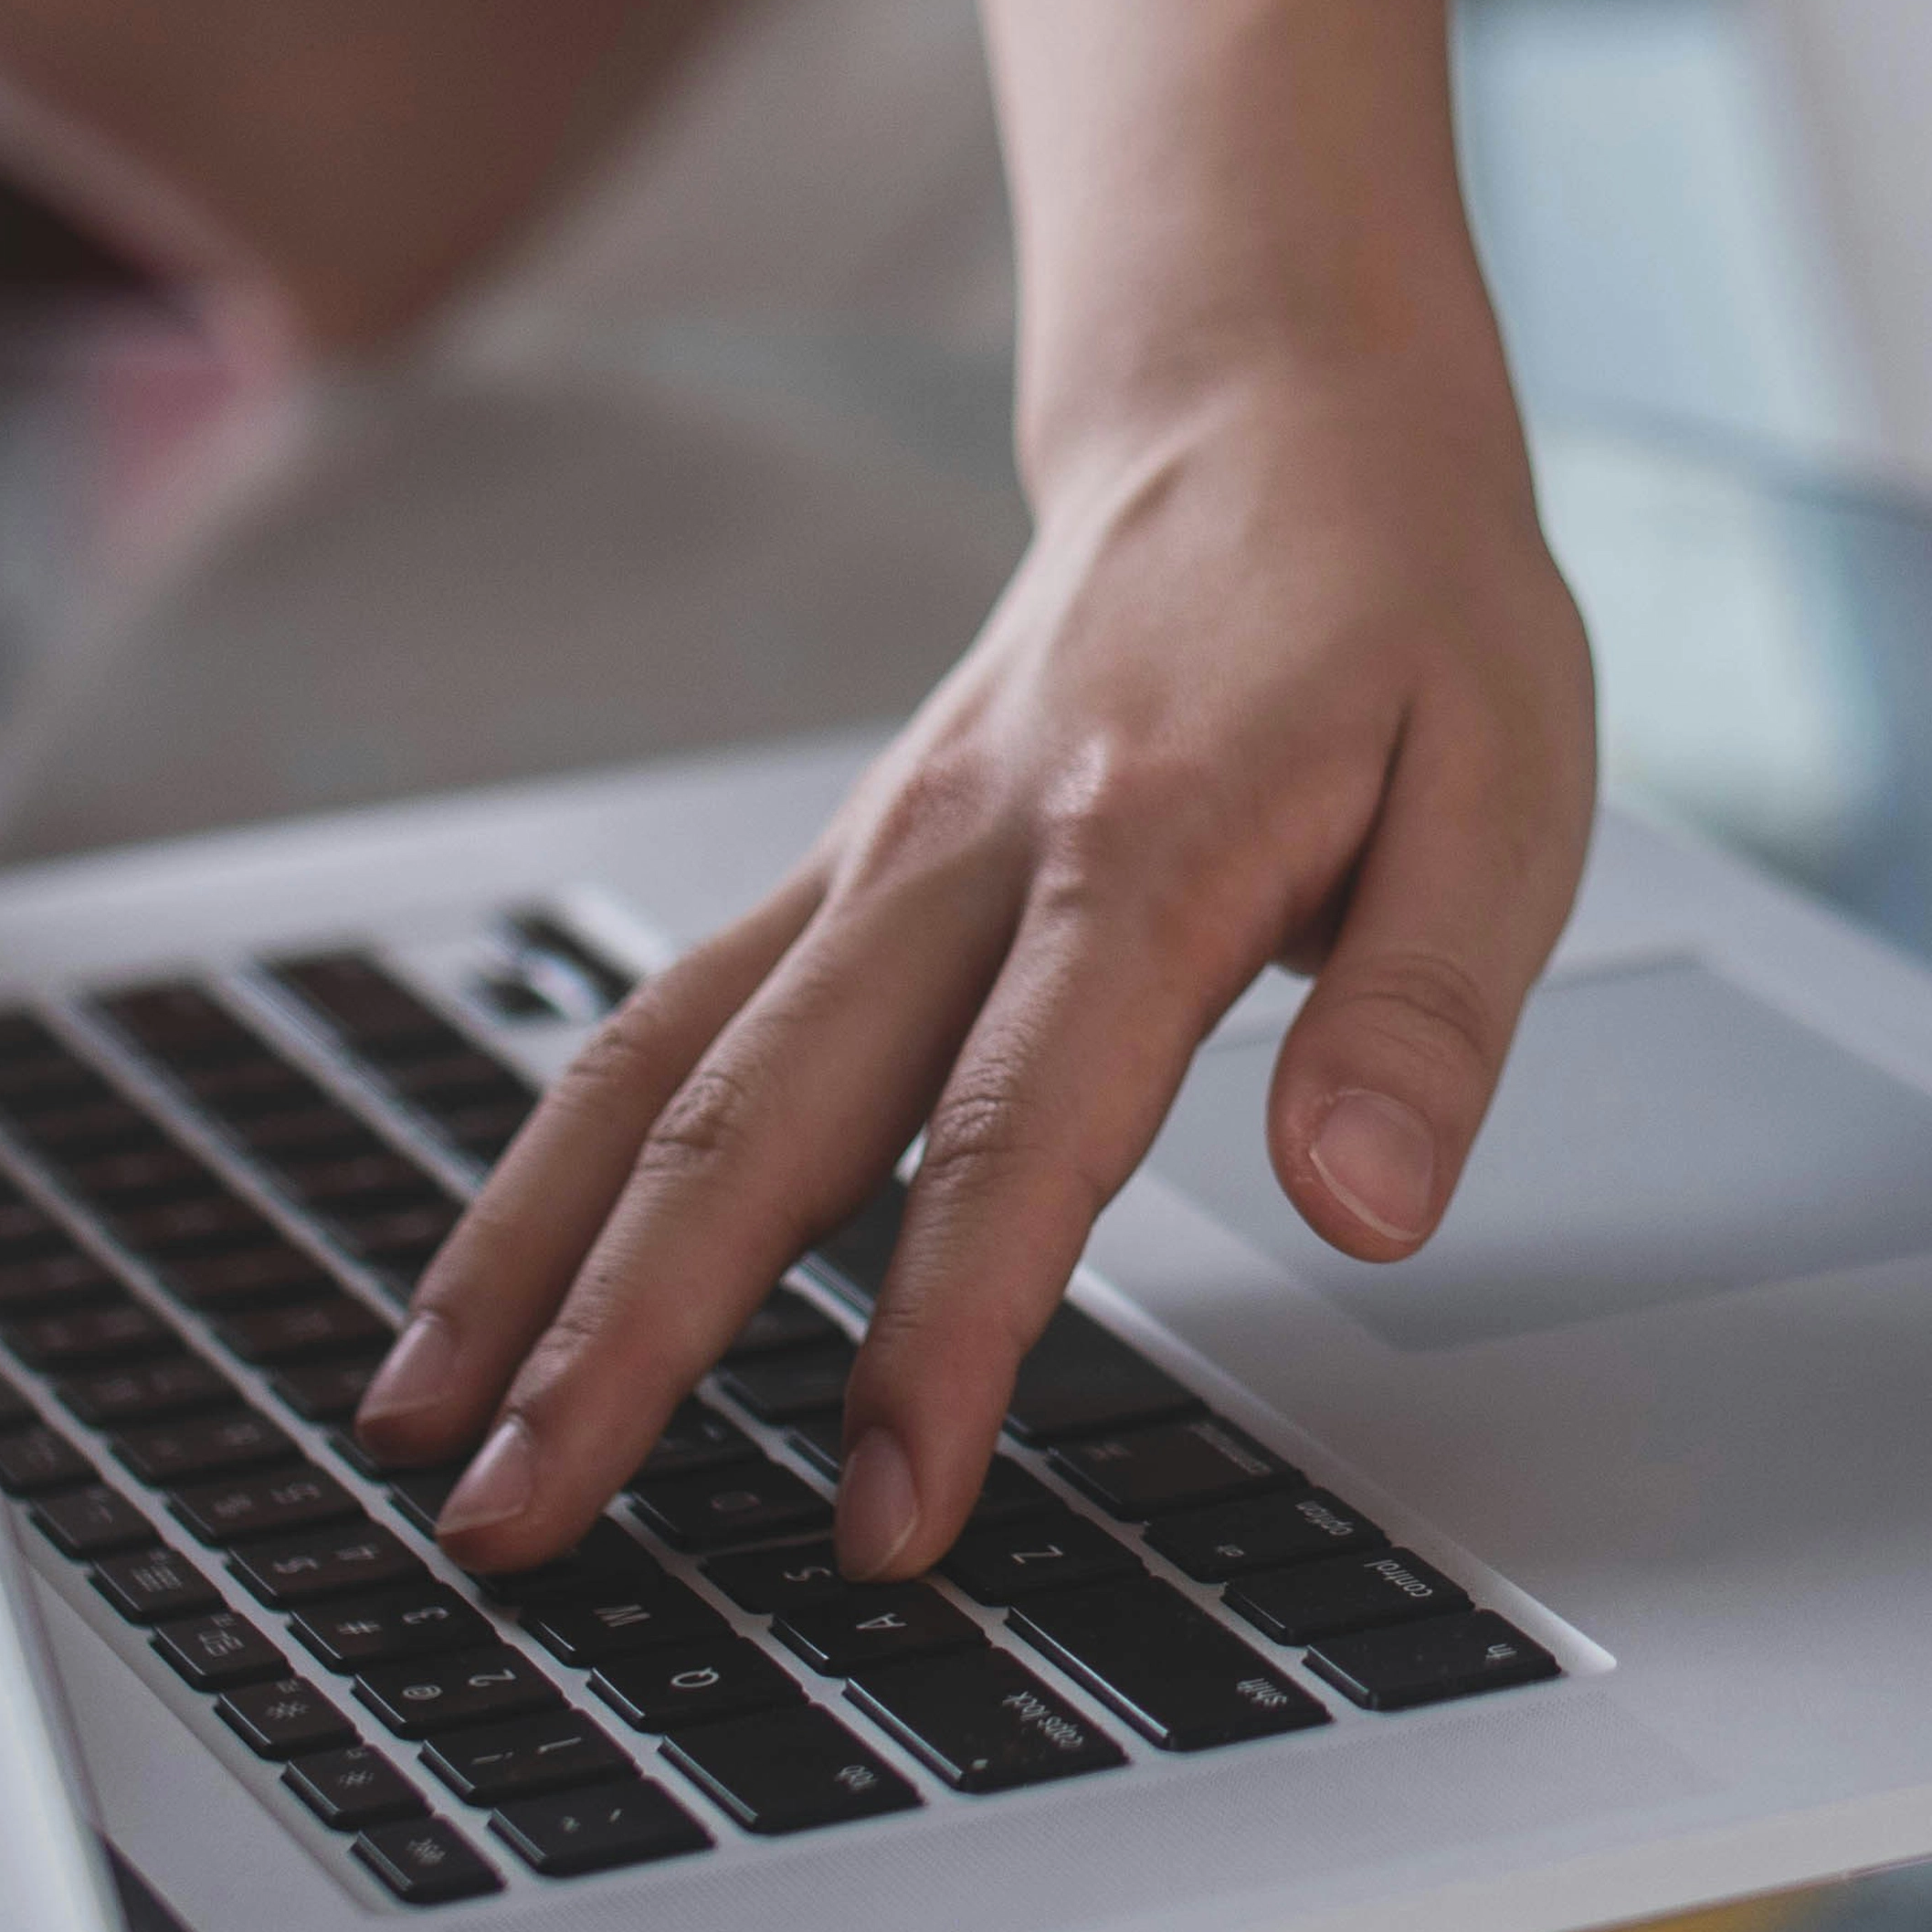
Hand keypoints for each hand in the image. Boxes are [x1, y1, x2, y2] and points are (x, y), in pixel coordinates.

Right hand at [360, 363, 1597, 1575]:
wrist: (1273, 407)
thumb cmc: (1403, 611)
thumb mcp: (1512, 787)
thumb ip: (1428, 1010)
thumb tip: (1366, 1204)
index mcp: (1145, 849)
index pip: (1014, 1133)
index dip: (944, 1333)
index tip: (887, 1509)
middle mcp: (960, 856)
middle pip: (757, 1119)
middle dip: (627, 1340)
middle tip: (524, 1524)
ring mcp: (871, 863)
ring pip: (656, 1071)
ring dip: (531, 1264)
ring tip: (420, 1439)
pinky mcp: (835, 877)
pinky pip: (659, 1025)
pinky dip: (552, 1170)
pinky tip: (483, 1299)